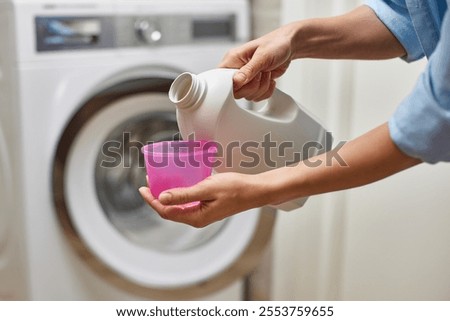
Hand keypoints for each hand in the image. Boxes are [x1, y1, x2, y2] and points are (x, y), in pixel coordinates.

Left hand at [139, 172, 267, 227]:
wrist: (255, 191)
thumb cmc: (235, 189)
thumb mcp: (207, 188)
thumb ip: (184, 194)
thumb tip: (161, 198)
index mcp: (196, 217)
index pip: (166, 211)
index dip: (152, 201)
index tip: (143, 188)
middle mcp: (197, 218)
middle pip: (170, 210)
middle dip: (157, 198)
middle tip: (148, 182)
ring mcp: (203, 214)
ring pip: (178, 206)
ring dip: (167, 195)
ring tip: (159, 181)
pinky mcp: (207, 207)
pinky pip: (187, 202)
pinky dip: (179, 194)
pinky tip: (178, 183)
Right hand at [219, 24, 296, 100]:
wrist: (288, 46)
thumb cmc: (275, 44)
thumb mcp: (262, 55)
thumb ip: (248, 70)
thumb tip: (236, 81)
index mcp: (232, 60)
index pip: (222, 79)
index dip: (233, 85)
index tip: (246, 81)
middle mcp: (236, 70)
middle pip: (235, 92)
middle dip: (252, 86)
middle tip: (260, 73)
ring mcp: (245, 80)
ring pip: (247, 96)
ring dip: (261, 88)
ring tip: (267, 73)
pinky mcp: (254, 85)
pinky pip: (257, 97)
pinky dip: (266, 91)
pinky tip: (270, 79)